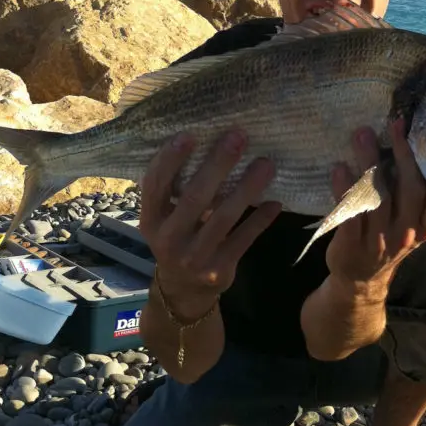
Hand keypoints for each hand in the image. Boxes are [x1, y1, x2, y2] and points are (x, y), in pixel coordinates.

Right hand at [140, 130, 280, 319]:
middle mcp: (168, 239)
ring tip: (266, 164)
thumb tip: (209, 143)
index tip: (189, 134)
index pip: (155, 185)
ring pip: (223, 218)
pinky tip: (274, 202)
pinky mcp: (218, 271)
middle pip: (194, 197)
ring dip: (246, 188)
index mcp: (151, 220)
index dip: (170, 159)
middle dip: (217, 165)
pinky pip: (243, 240)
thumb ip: (177, 191)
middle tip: (238, 137)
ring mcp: (193, 257)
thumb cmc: (178, 238)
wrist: (184, 292)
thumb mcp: (165, 219)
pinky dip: (259, 220)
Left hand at [325, 118, 425, 293]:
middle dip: (403, 154)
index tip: (424, 135)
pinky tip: (339, 168)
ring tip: (362, 135)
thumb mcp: (411, 225)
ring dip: (370, 163)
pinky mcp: (352, 245)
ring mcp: (379, 241)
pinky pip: (349, 214)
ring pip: (378, 197)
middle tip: (395, 124)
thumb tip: (410, 144)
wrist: (359, 279)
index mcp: (424, 227)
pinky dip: (344, 190)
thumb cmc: (387, 239)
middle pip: (409, 190)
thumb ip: (415, 196)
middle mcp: (406, 233)